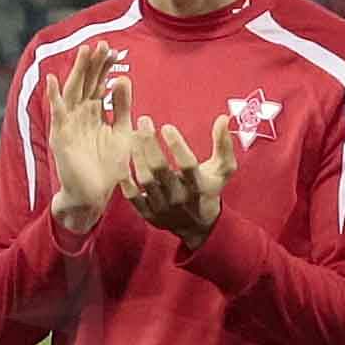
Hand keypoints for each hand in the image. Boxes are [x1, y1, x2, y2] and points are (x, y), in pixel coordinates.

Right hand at [45, 45, 139, 225]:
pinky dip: (54, 97)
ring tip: (83, 52)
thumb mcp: (123, 132)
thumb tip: (123, 79)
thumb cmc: (109, 167)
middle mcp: (80, 115)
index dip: (105, 67)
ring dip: (77, 72)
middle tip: (101, 44)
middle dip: (93, 64)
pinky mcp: (60, 136)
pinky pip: (57, 113)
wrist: (95, 195)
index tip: (113, 50)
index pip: (99, 84)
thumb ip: (124, 107)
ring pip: (73, 92)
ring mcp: (69, 124)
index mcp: (95, 113)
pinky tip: (52, 80)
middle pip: (86, 83)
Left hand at [121, 120, 236, 242]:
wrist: (198, 227)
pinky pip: (132, 196)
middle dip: (150, 143)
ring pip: (145, 180)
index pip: (187, 164)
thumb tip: (223, 118)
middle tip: (144, 121)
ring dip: (137, 156)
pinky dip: (125, 180)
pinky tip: (121, 160)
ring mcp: (162, 206)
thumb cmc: (209, 189)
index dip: (177, 145)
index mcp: (198, 185)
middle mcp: (179, 197)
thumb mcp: (223, 170)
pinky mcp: (148, 213)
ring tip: (133, 134)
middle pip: (160, 169)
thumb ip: (223, 144)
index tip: (167, 127)